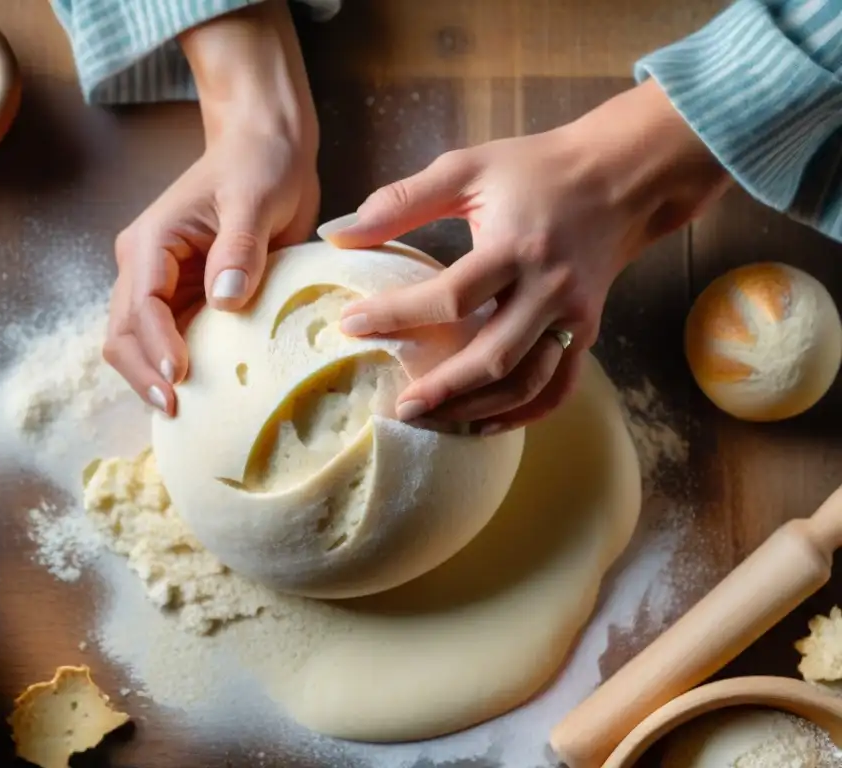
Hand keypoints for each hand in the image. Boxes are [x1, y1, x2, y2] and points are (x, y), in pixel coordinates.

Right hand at [105, 1, 318, 415]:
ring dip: (154, 377)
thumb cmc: (260, 164)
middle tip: (177, 409)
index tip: (178, 378)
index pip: (141, 305)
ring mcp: (161, 286)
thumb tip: (224, 301)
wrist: (266, 149)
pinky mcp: (185, 298)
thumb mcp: (255, 199)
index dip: (156, 345)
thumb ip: (240, 248)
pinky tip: (199, 395)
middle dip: (144, 373)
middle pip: (124, 333)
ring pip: (139, 344)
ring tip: (186, 413)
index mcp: (152, 242)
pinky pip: (170, 342)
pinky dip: (176, 369)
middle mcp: (145, 267)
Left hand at [325, 79, 728, 432]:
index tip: (351, 325)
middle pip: (491, 356)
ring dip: (477, 408)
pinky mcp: (585, 333)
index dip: (397, 315)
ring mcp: (573, 318)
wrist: (620, 177)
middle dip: (442, 387)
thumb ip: (402, 200)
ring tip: (432, 421)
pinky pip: (558, 388)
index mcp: (516, 247)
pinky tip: (484, 425)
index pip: (451, 296)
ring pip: (525, 383)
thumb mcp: (467, 169)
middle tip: (398, 406)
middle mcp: (549, 290)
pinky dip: (523, 413)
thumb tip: (337, 233)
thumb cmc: (535, 170)